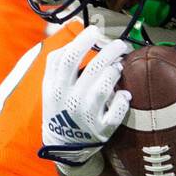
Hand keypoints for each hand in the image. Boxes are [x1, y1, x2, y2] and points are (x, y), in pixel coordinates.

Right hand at [39, 26, 131, 173]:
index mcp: (55, 89)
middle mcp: (69, 102)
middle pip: (91, 70)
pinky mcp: (102, 130)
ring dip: (113, 73)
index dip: (83, 41)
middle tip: (119, 44)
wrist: (64, 146)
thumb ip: (58, 62)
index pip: (67, 59)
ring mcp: (86, 117)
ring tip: (119, 66)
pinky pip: (116, 113)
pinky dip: (122, 101)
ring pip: (102, 89)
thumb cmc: (61, 107)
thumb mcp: (51, 87)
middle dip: (108, 53)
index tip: (95, 31)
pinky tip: (125, 94)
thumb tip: (75, 30)